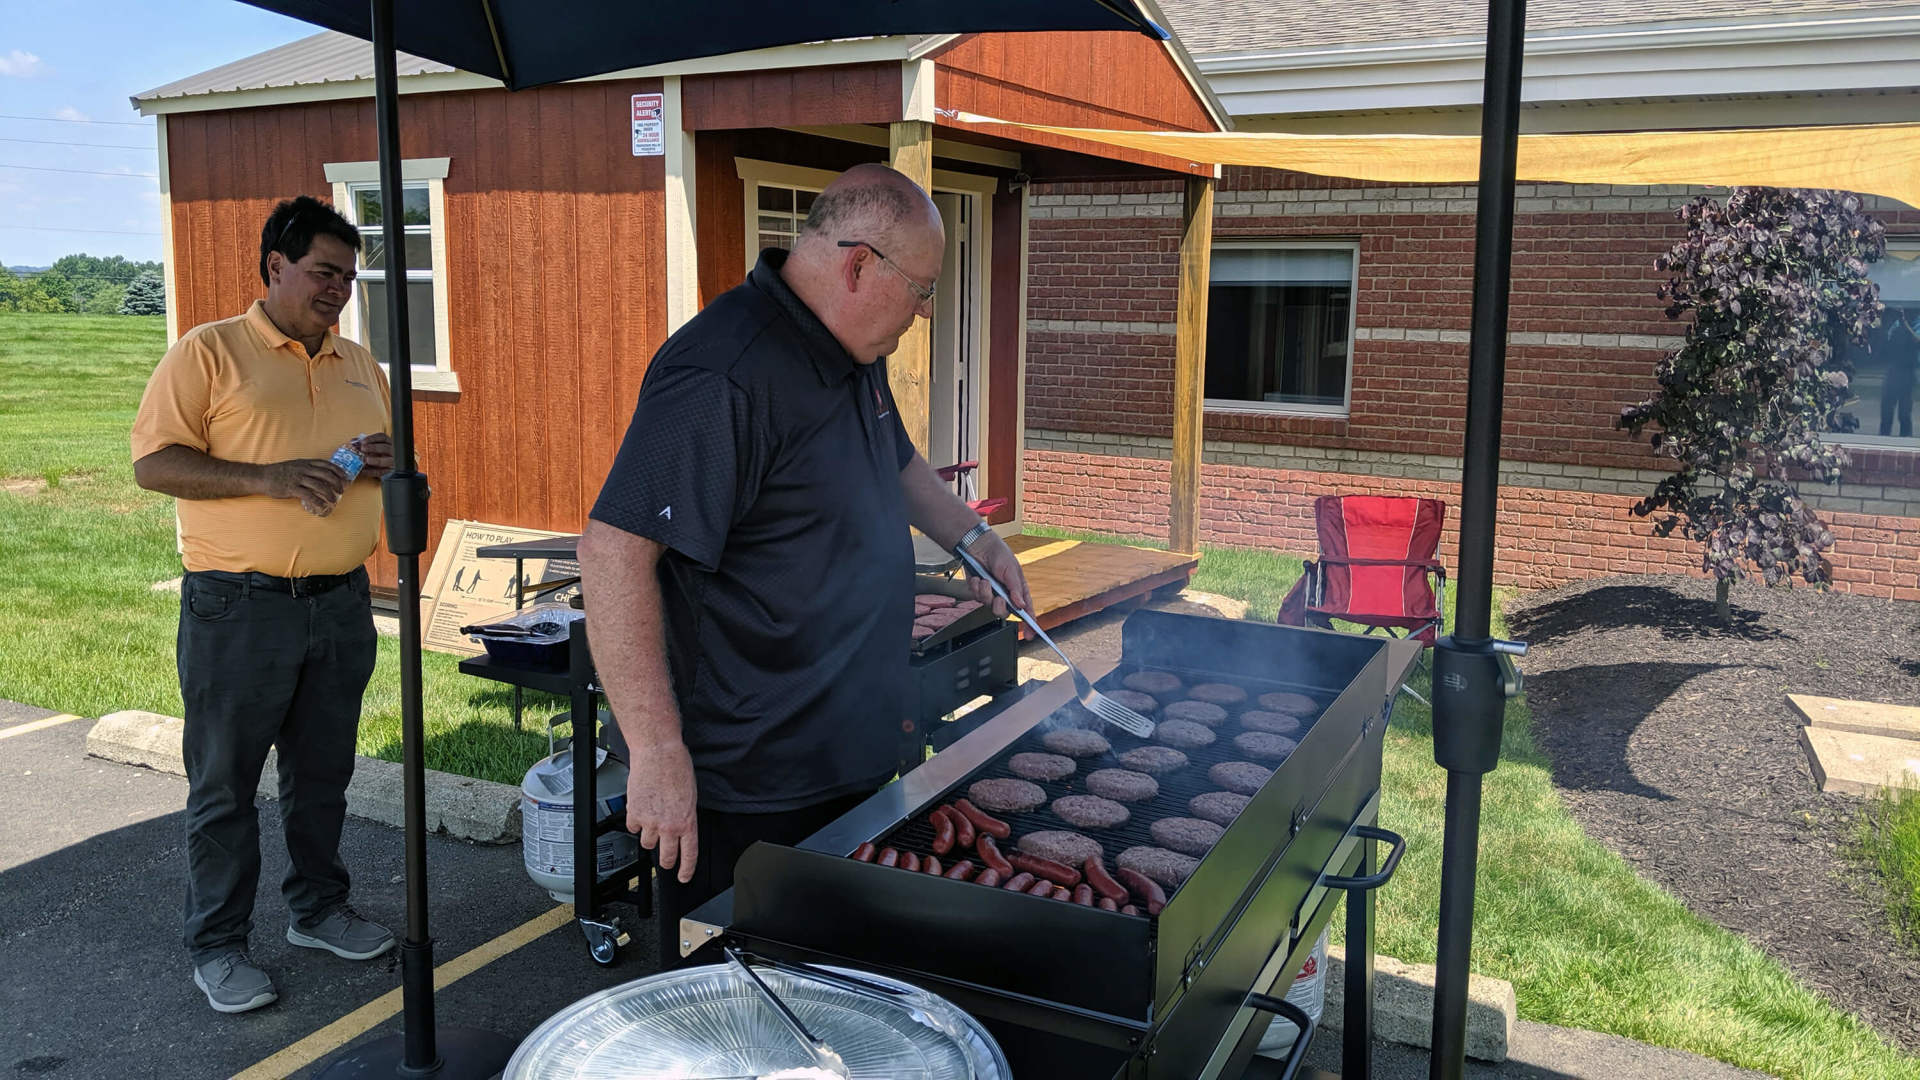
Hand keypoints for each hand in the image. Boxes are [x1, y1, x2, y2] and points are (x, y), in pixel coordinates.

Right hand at [260, 459, 347, 513]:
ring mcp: (298, 478)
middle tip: (342, 490)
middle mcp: (303, 469)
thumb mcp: (295, 465)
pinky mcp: (292, 488)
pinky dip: (318, 501)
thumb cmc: (278, 472)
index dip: (338, 471)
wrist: (261, 476)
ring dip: (329, 493)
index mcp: (305, 463)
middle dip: (337, 483)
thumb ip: (307, 469)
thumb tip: (321, 476)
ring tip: (333, 499)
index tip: (345, 478)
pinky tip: (322, 506)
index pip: (326, 464)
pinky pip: (309, 495)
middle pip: (326, 474)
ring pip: (320, 485)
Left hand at [356, 432, 394, 478]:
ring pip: (387, 460)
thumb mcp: (366, 446)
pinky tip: (362, 471)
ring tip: (366, 460)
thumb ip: (360, 443)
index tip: (363, 441)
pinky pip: (380, 472)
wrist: (374, 465)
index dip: (373, 438)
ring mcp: (390, 461)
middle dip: (374, 448)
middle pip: (385, 448)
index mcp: (386, 442)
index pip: (382, 437)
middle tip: (363, 448)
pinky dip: (371, 472)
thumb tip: (353, 442)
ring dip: (376, 460)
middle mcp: (390, 451)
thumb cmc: (371, 453)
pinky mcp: (387, 471)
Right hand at [626, 740, 699, 882]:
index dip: (686, 869)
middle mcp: (669, 825)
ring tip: (653, 822)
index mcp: (687, 821)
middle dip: (666, 861)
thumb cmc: (677, 768)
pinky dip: (636, 822)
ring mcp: (650, 821)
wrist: (658, 754)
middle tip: (666, 861)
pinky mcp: (634, 813)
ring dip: (650, 837)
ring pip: (647, 843)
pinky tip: (641, 810)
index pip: (689, 854)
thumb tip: (681, 826)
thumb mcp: (691, 796)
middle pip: (666, 856)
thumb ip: (685, 816)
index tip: (683, 877)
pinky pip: (633, 827)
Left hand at [964, 530, 1032, 616]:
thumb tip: (1021, 605)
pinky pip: (977, 597)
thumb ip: (1015, 589)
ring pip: (988, 606)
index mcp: (1018, 589)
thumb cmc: (999, 554)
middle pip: (1004, 613)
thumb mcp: (1011, 569)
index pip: (1026, 610)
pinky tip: (978, 578)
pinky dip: (976, 587)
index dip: (1030, 623)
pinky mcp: (979, 591)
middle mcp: (1005, 594)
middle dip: (1000, 607)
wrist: (978, 545)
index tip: (1031, 634)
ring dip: (986, 593)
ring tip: (985, 580)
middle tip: (998, 597)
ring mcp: (991, 593)